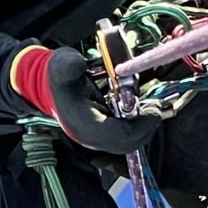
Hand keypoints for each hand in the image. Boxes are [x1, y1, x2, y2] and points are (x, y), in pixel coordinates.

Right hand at [10, 45, 163, 152]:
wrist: (51, 86)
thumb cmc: (60, 76)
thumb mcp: (61, 65)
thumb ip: (68, 65)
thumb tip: (79, 64)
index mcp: (83, 124)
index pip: (116, 135)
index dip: (138, 126)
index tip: (153, 110)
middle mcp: (90, 136)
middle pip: (126, 144)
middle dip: (146, 128)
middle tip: (157, 109)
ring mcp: (97, 138)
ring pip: (128, 143)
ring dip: (144, 128)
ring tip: (153, 108)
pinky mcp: (104, 135)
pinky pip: (126, 137)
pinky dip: (139, 126)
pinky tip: (145, 110)